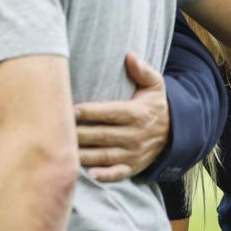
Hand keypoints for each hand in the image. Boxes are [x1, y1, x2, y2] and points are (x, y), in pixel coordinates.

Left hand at [74, 51, 168, 181]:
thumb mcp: (155, 86)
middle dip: (78, 133)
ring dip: (83, 154)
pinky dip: (103, 175)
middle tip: (53, 129)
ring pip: (104, 155)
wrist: (176, 134)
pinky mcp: (132, 168)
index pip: (109, 113)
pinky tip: (87, 174)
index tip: (69, 109)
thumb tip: (130, 55)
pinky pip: (117, 174)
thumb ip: (143, 71)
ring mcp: (133, 154)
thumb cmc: (155, 105)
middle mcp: (134, 136)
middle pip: (101, 135)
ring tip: (61, 150)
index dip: (89, 112)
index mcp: (136, 114)